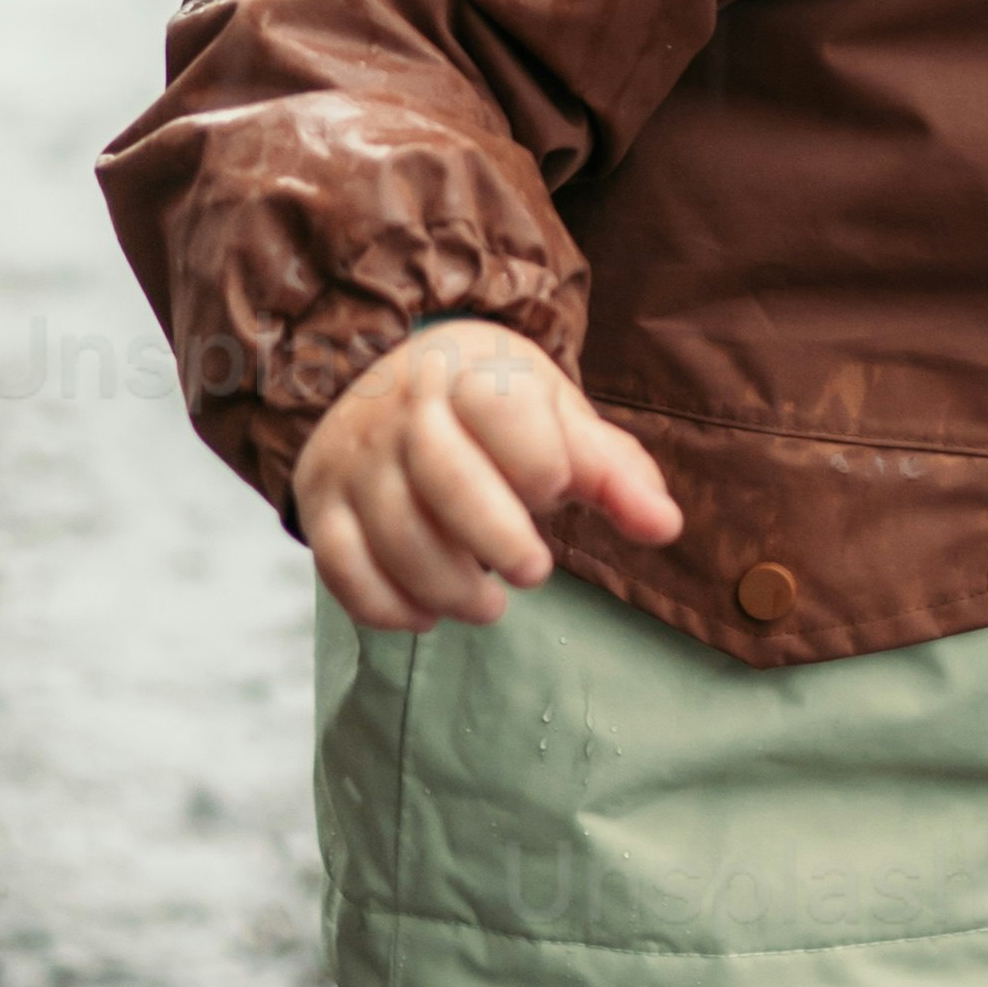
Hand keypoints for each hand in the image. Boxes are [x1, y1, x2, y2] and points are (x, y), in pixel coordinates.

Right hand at [294, 318, 678, 630]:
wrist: (389, 383)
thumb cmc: (493, 411)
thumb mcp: (557, 420)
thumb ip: (615, 473)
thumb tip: (665, 527)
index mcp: (470, 373)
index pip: (500, 406)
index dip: (538, 461)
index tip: (558, 493)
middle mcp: (402, 411)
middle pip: (441, 474)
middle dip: (495, 536)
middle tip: (534, 572)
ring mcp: (355, 459)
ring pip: (391, 530)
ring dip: (445, 586)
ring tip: (488, 607)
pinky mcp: (322, 503)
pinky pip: (339, 564)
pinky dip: (383, 604)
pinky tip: (425, 614)